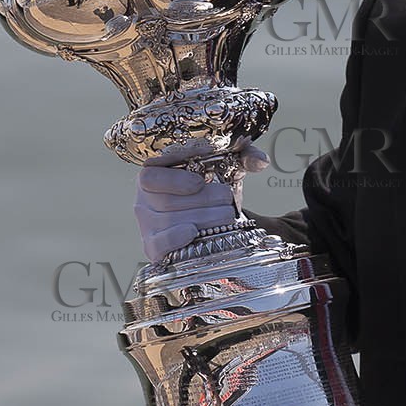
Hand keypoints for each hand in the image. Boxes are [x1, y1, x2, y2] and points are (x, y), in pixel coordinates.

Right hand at [133, 143, 268, 261]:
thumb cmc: (211, 188)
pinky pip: (158, 245)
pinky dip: (175, 239)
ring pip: (168, 222)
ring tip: (225, 216)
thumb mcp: (227, 168)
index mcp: (154, 175)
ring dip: (201, 219)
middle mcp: (144, 200)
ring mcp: (147, 226)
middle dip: (202, 202)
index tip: (200, 181)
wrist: (213, 217)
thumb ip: (244, 157)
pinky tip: (192, 233)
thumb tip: (260, 160)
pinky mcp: (153, 248)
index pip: (150, 177)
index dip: (173, 180)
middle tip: (226, 201)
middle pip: (166, 203)